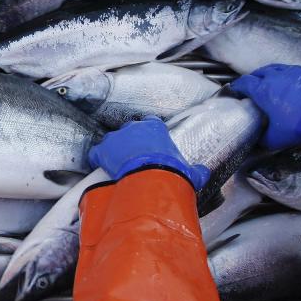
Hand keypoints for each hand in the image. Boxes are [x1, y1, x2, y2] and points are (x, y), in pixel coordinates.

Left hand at [89, 116, 210, 189]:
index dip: (150, 134)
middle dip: (131, 142)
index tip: (151, 145)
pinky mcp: (102, 150)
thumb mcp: (189, 171)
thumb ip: (196, 170)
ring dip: (114, 151)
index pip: (152, 123)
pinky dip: (97, 159)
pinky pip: (96, 153)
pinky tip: (101, 168)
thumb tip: (204, 173)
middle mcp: (134, 127)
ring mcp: (116, 137)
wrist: (149, 178)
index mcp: (155, 127)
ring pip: (112, 141)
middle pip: (130, 131)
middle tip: (134, 157)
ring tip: (118, 165)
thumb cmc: (171, 171)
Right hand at [230, 64, 300, 150]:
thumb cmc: (296, 126)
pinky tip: (287, 81)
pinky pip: (289, 69)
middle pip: (258, 72)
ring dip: (268, 74)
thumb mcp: (273, 138)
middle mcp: (273, 77)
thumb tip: (256, 139)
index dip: (238, 86)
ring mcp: (290, 72)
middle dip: (253, 79)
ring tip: (269, 82)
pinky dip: (284, 74)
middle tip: (253, 87)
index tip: (236, 90)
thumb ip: (261, 137)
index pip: (243, 83)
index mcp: (262, 90)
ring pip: (273, 68)